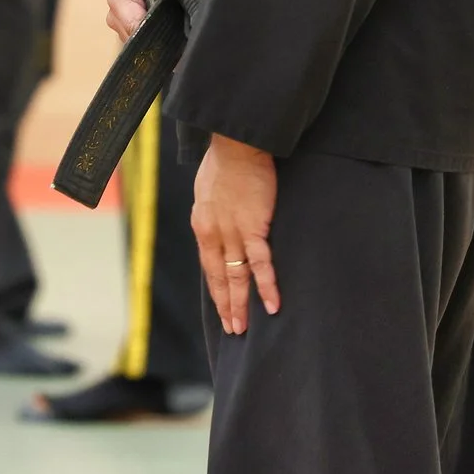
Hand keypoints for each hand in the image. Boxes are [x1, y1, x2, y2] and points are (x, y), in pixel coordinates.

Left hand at [191, 134, 279, 334]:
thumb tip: (215, 225)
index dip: (216, 288)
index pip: (208, 264)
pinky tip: (272, 305)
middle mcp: (212, 233)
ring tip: (243, 326)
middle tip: (233, 328)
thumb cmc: (223, 162)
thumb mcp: (206, 191)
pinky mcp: (253, 228)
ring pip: (236, 276)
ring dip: (240, 303)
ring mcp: (232, 232)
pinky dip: (266, 286)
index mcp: (202, 224)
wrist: (236, 145)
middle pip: (219, 277)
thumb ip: (211, 213)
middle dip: (226, 304)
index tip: (221, 307)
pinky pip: (260, 263)